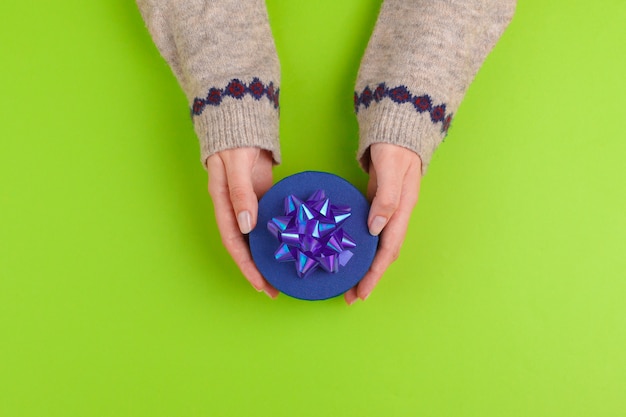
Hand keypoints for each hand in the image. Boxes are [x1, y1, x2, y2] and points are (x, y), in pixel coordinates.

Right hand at [206, 147, 278, 297]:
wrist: (242, 121)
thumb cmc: (235, 142)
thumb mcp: (235, 166)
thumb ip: (240, 193)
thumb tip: (247, 225)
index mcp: (224, 204)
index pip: (234, 242)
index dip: (246, 265)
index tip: (260, 284)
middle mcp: (235, 209)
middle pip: (245, 246)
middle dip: (258, 269)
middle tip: (275, 289)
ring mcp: (249, 204)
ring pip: (257, 237)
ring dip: (268, 256)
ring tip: (284, 276)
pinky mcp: (262, 196)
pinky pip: (269, 222)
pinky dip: (278, 236)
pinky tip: (291, 247)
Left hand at [344, 143, 421, 304]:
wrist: (398, 127)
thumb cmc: (394, 145)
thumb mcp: (390, 167)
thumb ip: (385, 196)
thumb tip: (376, 228)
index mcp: (401, 209)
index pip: (389, 249)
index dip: (375, 273)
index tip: (361, 292)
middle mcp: (396, 214)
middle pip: (383, 254)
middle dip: (368, 277)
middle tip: (350, 296)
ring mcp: (387, 209)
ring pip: (377, 245)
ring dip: (364, 265)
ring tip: (346, 282)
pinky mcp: (377, 202)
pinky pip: (369, 231)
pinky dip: (360, 246)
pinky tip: (347, 252)